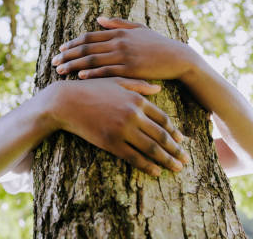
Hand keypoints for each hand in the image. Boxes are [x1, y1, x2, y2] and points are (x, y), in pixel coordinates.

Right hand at [48, 77, 188, 176]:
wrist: (66, 102)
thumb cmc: (91, 89)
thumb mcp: (117, 81)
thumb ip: (139, 85)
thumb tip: (159, 88)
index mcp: (137, 100)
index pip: (163, 119)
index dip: (174, 132)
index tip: (182, 141)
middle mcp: (133, 115)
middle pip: (161, 136)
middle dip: (176, 149)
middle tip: (185, 159)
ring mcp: (123, 130)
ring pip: (151, 148)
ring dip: (166, 160)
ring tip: (176, 168)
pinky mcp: (111, 143)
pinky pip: (134, 157)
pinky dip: (147, 165)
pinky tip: (156, 171)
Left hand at [51, 17, 196, 80]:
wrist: (178, 57)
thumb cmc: (158, 44)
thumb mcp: (139, 28)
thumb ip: (118, 23)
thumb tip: (98, 18)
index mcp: (119, 32)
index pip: (90, 36)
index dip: (73, 43)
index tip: (61, 49)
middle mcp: (119, 42)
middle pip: (86, 47)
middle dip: (68, 55)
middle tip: (54, 61)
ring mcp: (124, 55)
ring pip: (93, 59)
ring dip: (74, 65)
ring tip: (60, 70)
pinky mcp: (130, 69)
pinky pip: (106, 71)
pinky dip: (92, 74)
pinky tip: (80, 77)